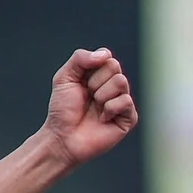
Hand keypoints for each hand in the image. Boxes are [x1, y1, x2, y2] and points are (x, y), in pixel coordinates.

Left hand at [38, 48, 137, 166]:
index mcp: (100, 75)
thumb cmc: (63, 109)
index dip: (91, 67)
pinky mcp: (130, 117)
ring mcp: (123, 102)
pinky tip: (103, 119)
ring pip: (121, 82)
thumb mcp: (64, 77)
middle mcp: (114, 87)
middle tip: (88, 96)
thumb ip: (80, 59)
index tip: (80, 82)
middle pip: (115, 67)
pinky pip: (125, 101)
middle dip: (95, 81)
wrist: (64, 137)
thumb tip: (105, 54)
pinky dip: (109, 109)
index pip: (107, 57)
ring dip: (101, 96)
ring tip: (95, 108)